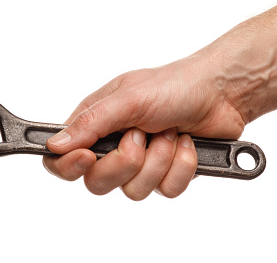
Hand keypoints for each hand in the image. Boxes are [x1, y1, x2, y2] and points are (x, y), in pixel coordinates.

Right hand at [44, 56, 246, 199]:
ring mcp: (142, 163)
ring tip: (171, 133)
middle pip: (98, 182)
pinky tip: (187, 144)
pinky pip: (166, 191)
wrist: (221, 93)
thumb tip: (55, 145)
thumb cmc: (174, 85)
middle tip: (142, 136)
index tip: (88, 157)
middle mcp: (114, 146)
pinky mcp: (166, 174)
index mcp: (96, 124)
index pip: (61, 159)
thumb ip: (91, 123)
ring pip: (134, 191)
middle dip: (127, 162)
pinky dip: (181, 166)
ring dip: (159, 160)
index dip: (69, 166)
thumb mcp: (128, 98)